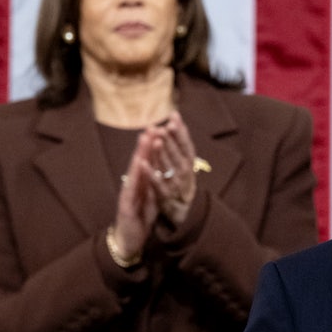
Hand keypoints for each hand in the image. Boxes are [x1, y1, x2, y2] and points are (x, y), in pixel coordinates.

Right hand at [112, 132, 158, 262]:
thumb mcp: (151, 198)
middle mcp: (133, 185)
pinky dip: (135, 176)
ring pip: (134, 171)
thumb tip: (162, 168)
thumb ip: (154, 183)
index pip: (148, 162)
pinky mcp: (125, 205)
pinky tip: (138, 165)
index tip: (161, 130)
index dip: (153, 147)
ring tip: (145, 138)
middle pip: (140, 162)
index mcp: (141, 184)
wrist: (128, 241)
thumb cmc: (140, 218)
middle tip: (152, 126)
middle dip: (146, 144)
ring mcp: (128, 194)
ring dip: (139, 154)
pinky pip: (131, 189)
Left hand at [144, 111, 197, 226]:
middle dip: (173, 139)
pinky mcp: (165, 198)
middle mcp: (185, 175)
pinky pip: (158, 185)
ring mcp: (176, 186)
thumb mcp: (180, 167)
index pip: (186, 145)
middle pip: (179, 154)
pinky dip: (151, 173)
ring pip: (170, 167)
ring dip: (163, 153)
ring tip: (158, 139)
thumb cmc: (178, 187)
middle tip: (166, 124)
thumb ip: (176, 148)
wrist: (178, 216)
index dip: (180, 130)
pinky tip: (143, 162)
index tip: (174, 115)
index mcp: (188, 165)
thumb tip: (174, 122)